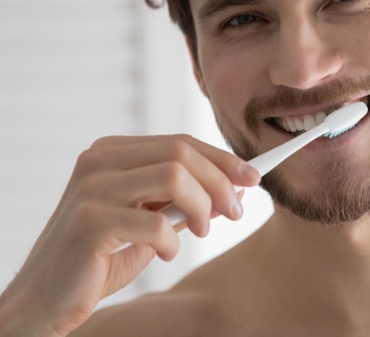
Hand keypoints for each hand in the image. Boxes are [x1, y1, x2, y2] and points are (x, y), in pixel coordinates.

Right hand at [0, 134, 260, 335]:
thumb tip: (234, 186)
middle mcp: (97, 162)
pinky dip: (172, 241)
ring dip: (202, 206)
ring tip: (202, 230)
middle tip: (237, 209)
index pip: (180, 142)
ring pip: (173, 177)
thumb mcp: (147, 219)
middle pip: (181, 152)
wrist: (46, 299)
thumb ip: (181, 199)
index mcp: (111, 153)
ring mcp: (91, 189)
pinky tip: (165, 253)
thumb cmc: (99, 258)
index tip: (253, 177)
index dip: (222, 158)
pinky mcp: (90, 222)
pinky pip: (155, 222)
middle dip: (220, 181)